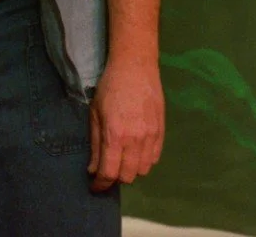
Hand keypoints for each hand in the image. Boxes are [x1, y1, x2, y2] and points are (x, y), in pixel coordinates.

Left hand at [87, 55, 163, 190]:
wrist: (136, 69)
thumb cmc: (109, 88)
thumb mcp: (95, 114)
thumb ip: (95, 144)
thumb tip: (93, 170)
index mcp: (115, 135)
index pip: (109, 172)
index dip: (101, 184)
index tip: (95, 187)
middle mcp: (135, 140)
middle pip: (128, 176)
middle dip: (115, 177)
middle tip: (106, 169)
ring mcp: (151, 137)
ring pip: (143, 170)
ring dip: (130, 170)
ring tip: (120, 159)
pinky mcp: (162, 133)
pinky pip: (155, 159)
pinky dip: (144, 162)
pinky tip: (134, 152)